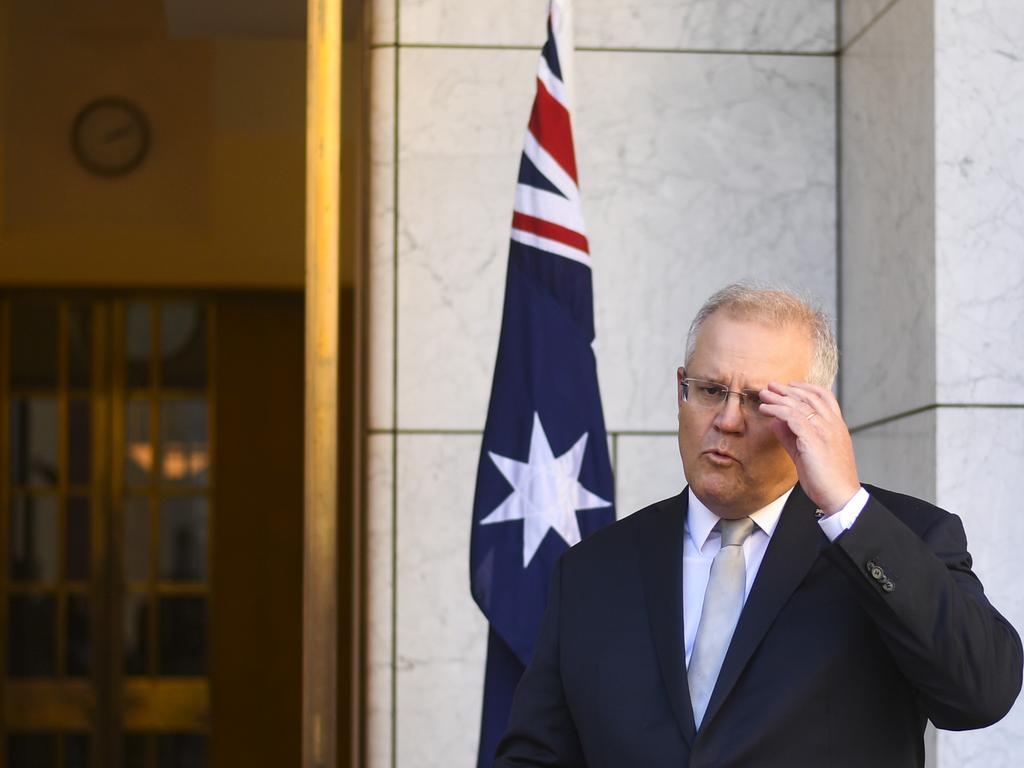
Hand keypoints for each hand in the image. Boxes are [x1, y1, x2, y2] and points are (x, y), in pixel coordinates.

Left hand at [757, 382, 859, 514]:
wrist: (840, 496)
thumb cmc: (826, 479)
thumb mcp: (807, 453)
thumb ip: (792, 437)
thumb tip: (777, 423)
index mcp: (837, 426)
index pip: (825, 397)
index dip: (807, 388)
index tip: (791, 385)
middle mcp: (833, 424)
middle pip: (809, 397)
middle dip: (788, 390)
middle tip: (771, 386)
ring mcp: (825, 430)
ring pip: (799, 404)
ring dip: (778, 398)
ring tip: (764, 395)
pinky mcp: (813, 438)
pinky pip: (792, 416)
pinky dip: (777, 410)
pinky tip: (766, 410)